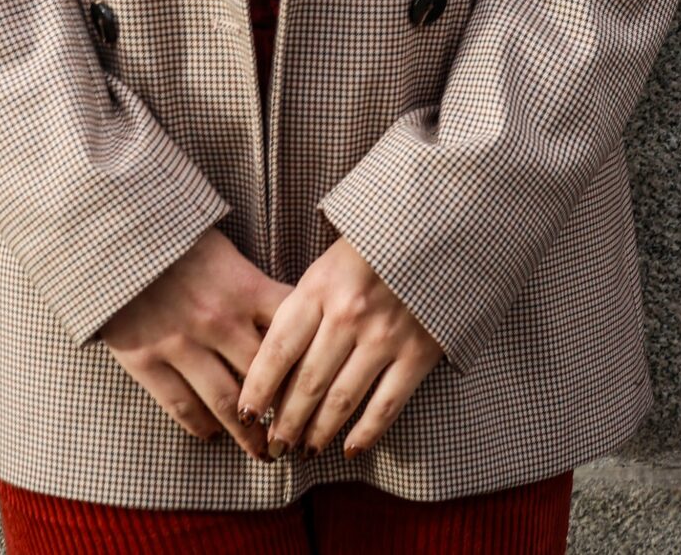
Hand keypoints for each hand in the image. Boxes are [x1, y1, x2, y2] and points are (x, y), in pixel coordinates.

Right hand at [95, 227, 292, 458]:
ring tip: (262, 450)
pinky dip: (201, 427)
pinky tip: (212, 434)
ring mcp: (180, 344)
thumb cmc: (175, 238)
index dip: (309, 366)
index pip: (292, 335)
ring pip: (227, 404)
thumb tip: (286, 321)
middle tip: (296, 432)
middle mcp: (218, 321)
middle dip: (284, 410)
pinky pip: (182, 406)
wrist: (112, 236)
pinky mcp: (146, 359)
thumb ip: (253, 287)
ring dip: (248, 434)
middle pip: (265, 378)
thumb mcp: (224, 252)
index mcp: (244, 288)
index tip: (318, 389)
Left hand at [236, 234, 444, 459]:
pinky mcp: (419, 352)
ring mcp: (386, 336)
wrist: (435, 230)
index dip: (258, 388)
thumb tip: (273, 366)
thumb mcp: (327, 266)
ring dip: (318, 432)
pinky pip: (387, 404)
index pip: (278, 350)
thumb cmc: (370, 249)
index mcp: (319, 288)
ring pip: (342, 399)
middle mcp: (349, 315)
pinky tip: (350, 448)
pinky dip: (366, 432)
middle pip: (307, 383)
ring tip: (304, 450)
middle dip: (285, 422)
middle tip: (273, 447)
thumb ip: (302, 309)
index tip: (245, 413)